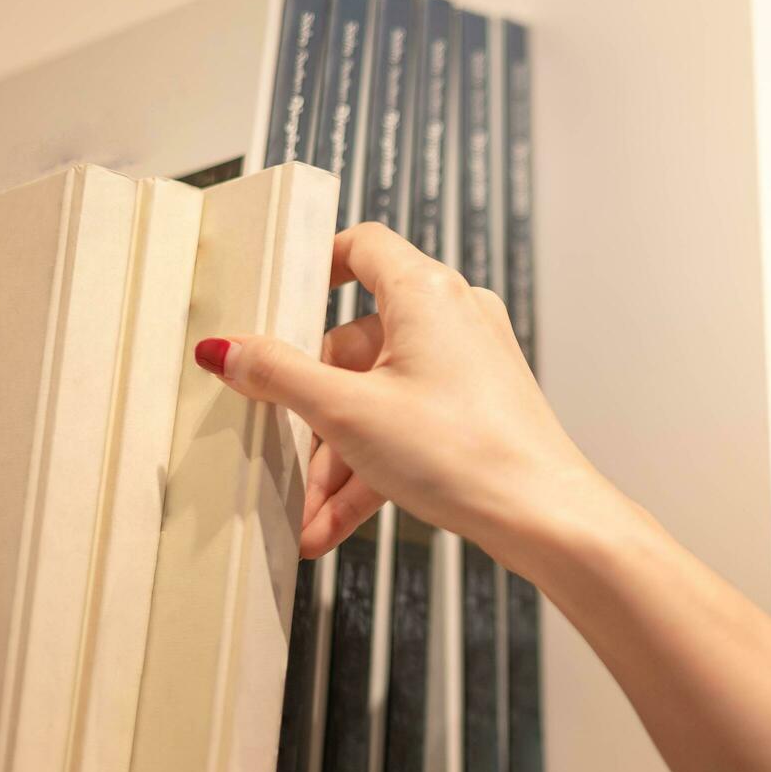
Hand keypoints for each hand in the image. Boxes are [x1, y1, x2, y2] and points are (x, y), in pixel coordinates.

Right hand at [193, 221, 605, 563]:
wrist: (544, 517)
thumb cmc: (464, 452)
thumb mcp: (348, 412)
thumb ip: (279, 376)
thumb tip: (226, 350)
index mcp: (426, 292)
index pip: (362, 247)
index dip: (315, 267)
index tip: (277, 302)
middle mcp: (452, 318)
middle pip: (356, 345)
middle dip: (313, 412)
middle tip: (280, 455)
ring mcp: (468, 365)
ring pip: (379, 397)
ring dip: (337, 458)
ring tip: (307, 516)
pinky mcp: (476, 409)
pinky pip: (407, 427)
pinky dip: (371, 469)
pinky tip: (331, 524)